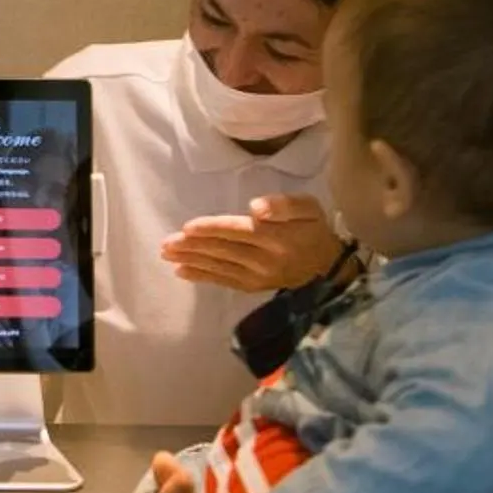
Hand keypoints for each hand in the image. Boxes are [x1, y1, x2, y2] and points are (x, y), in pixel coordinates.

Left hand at [161, 194, 338, 293]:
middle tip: (165, 243)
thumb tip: (255, 208)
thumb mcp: (308, 208)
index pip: (238, 231)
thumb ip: (284, 205)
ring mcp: (258, 276)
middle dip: (192, 246)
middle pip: (222, 250)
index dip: (212, 229)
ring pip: (219, 266)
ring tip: (167, 255)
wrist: (327, 267)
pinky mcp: (254, 286)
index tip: (187, 227)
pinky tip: (182, 271)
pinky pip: (224, 281)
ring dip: (191, 260)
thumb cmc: (313, 229)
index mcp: (277, 237)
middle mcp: (265, 259)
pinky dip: (202, 276)